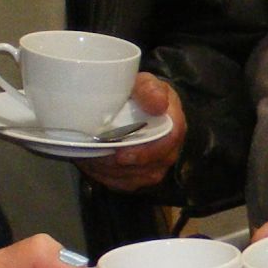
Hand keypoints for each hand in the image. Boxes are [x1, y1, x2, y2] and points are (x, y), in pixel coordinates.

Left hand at [79, 74, 184, 191]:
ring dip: (113, 172)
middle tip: (100, 159)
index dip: (147, 151)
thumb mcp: (143, 84)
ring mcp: (156, 166)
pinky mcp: (140, 176)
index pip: (170, 141)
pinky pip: (126, 184)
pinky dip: (108, 178)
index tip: (122, 154)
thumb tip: (158, 104)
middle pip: (153, 167)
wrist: (133, 106)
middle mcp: (170, 149)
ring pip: (137, 179)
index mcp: (174, 123)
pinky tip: (94, 165)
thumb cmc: (139, 95)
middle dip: (124, 167)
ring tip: (92, 160)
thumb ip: (149, 89)